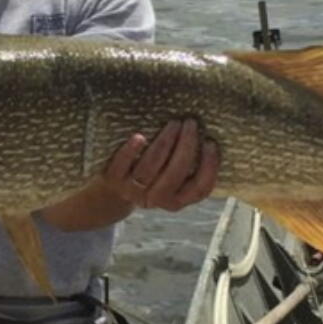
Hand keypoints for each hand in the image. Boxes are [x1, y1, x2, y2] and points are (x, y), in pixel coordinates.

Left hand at [103, 119, 218, 211]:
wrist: (112, 192)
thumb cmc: (152, 176)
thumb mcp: (172, 177)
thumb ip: (188, 164)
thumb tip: (209, 132)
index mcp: (177, 200)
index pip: (200, 189)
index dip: (209, 167)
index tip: (211, 143)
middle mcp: (156, 199)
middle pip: (174, 175)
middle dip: (186, 147)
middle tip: (191, 123)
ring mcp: (133, 190)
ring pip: (151, 168)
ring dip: (165, 143)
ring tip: (174, 123)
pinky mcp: (113, 179)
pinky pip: (122, 165)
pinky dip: (131, 151)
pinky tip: (140, 136)